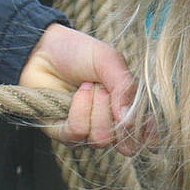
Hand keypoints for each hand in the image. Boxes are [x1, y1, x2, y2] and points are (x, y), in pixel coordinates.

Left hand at [19, 22, 138, 150]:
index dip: (146, 130)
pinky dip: (78, 109)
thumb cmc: (79, 52)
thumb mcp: (109, 61)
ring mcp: (87, 131)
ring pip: (101, 138)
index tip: (142, 119)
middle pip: (123, 139)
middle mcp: (109, 124)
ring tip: (86, 87)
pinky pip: (78, 132)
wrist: (44, 49)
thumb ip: (125, 87)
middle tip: (101, 87)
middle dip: (112, 109)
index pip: (145, 133)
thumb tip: (129, 121)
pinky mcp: (64, 134)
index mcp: (127, 108)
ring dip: (94, 108)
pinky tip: (76, 94)